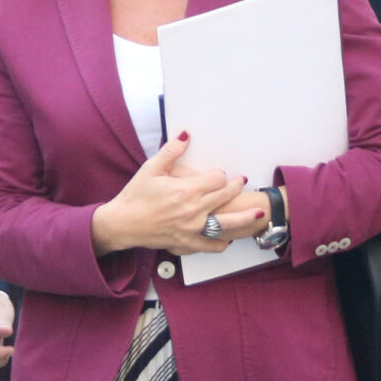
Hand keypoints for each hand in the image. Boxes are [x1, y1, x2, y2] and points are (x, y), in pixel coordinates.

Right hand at [91, 133, 271, 255]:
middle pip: (225, 196)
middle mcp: (193, 209)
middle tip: (241, 182)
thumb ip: (171, 151)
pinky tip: (228, 238)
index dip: (220, 175)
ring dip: (245, 217)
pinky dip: (222, 243)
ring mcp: (192, 228)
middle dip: (236, 187)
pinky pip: (211, 245)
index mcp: (186, 189)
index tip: (218, 175)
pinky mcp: (187, 242)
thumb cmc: (135, 195)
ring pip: (227, 223)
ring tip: (258, 213)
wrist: (122, 224)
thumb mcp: (151, 169)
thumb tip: (186, 134)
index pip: (217, 178)